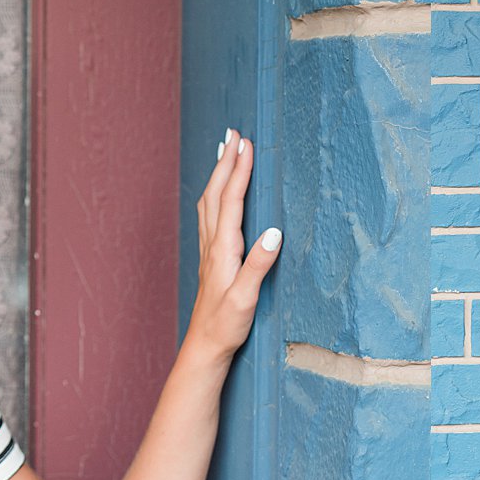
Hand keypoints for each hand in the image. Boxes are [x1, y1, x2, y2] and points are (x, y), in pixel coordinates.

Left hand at [184, 128, 280, 358]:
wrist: (205, 347)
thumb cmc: (226, 326)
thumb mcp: (246, 299)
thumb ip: (259, 266)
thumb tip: (274, 232)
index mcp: (224, 249)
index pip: (231, 200)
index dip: (239, 171)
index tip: (246, 143)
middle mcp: (213, 245)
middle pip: (216, 193)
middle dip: (226, 161)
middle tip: (233, 132)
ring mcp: (209, 251)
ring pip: (209, 202)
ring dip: (218, 174)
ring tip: (224, 151)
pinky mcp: (211, 259)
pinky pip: (209, 215)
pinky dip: (215, 194)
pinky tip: (217, 193)